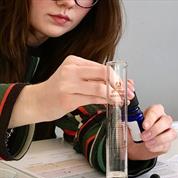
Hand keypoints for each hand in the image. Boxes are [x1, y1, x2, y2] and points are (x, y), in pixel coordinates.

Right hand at [9, 55, 134, 127]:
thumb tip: (123, 83)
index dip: (118, 77)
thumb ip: (96, 79)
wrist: (36, 101)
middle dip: (120, 84)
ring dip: (115, 95)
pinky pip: (93, 99)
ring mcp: (68, 84)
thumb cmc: (58, 90)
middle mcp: (71, 70)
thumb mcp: (75, 78)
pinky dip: (106, 101)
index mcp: (74, 61)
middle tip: (128, 93)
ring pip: (100, 87)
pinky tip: (112, 103)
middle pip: (103, 73)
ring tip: (122, 100)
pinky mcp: (67, 99)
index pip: (103, 67)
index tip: (128, 85)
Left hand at [127, 104, 176, 159]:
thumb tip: (121, 122)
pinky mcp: (167, 143)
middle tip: (144, 136)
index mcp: (153, 112)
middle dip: (155, 129)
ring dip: (158, 139)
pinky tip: (150, 148)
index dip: (151, 117)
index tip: (144, 125)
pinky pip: (167, 144)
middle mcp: (162, 120)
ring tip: (147, 144)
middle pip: (166, 120)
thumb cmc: (132, 135)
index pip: (157, 110)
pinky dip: (158, 147)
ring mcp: (167, 132)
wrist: (133, 149)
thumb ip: (125, 123)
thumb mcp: (126, 128)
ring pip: (171, 133)